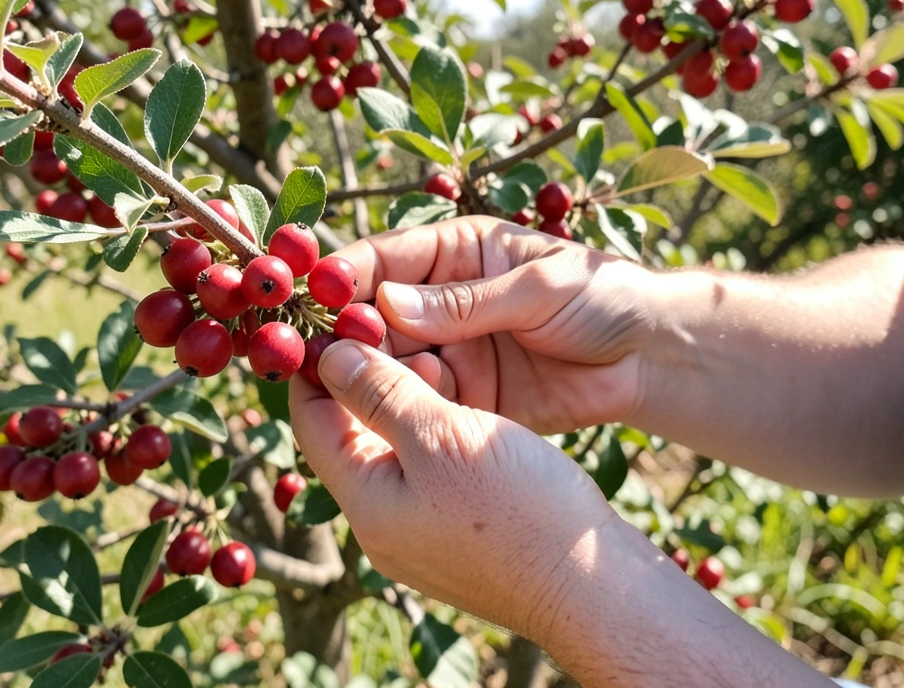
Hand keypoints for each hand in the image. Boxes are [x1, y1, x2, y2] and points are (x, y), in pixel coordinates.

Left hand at [288, 339, 618, 643]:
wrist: (592, 586)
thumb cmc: (519, 510)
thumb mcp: (442, 435)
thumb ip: (382, 394)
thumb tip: (329, 359)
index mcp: (365, 503)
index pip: (311, 422)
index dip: (315, 366)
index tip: (331, 317)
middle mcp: (382, 525)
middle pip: (350, 435)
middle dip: (366, 376)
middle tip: (392, 325)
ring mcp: (420, 534)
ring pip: (393, 450)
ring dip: (404, 398)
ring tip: (437, 355)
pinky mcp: (458, 535)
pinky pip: (427, 471)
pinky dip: (434, 429)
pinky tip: (462, 400)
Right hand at [330, 215, 660, 434]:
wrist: (651, 358)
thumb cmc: (603, 298)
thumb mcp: (539, 288)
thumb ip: (466, 301)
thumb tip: (387, 305)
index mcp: (457, 253)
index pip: (384, 258)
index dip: (344, 275)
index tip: (313, 296)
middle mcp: (442, 303)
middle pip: (374, 317)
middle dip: (344, 335)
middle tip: (315, 356)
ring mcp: (451, 353)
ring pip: (389, 365)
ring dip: (364, 377)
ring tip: (339, 391)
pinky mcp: (466, 400)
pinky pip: (421, 405)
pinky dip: (398, 412)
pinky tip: (379, 421)